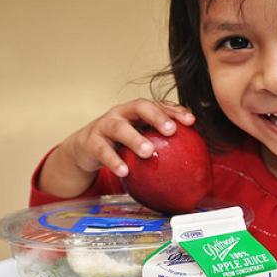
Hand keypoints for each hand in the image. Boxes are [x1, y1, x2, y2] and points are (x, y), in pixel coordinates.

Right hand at [39, 99, 195, 197]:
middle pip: (139, 106)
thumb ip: (159, 143)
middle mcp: (121, 113)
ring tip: (148, 152)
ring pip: (119, 128)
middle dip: (156, 116)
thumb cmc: (120, 143)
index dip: (174, 110)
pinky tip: (125, 172)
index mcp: (137, 111)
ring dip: (134, 139)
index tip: (191, 121)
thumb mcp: (139, 138)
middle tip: (171, 130)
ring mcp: (104, 125)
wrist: (84, 148)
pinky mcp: (91, 142)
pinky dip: (114, 161)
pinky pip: (102, 151)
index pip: (158, 104)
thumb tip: (192, 161)